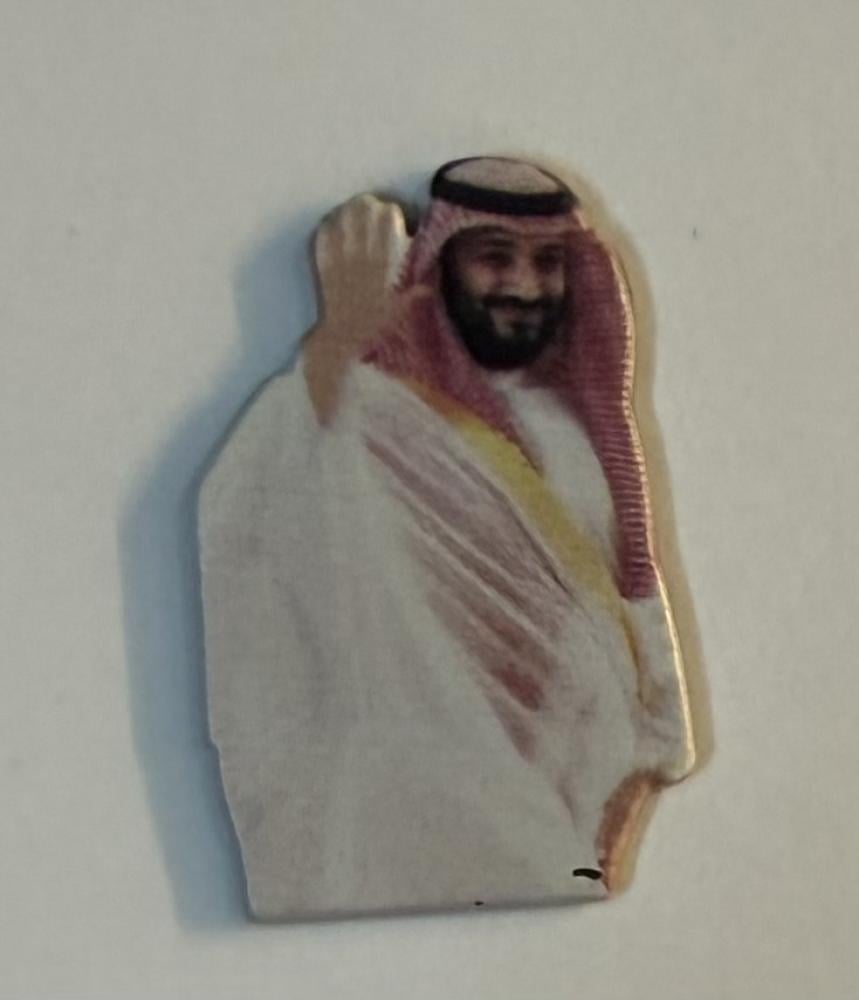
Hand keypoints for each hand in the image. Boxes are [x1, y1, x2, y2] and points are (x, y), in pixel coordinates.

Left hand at [305, 195, 410, 423]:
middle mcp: (361, 250)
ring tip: (356, 218)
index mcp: (384, 258)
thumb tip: (432, 278)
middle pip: (363, 207)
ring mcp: (338, 254)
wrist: (344, 339)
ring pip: (341, 214)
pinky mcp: (322, 261)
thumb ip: (417, 289)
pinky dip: (329, 227)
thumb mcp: (403, 306)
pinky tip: (335, 229)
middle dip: (371, 206)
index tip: (397, 220)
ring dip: (349, 212)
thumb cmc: (376, 324)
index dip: (393, 212)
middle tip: (376, 214)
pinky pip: (323, 232)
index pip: (388, 215)